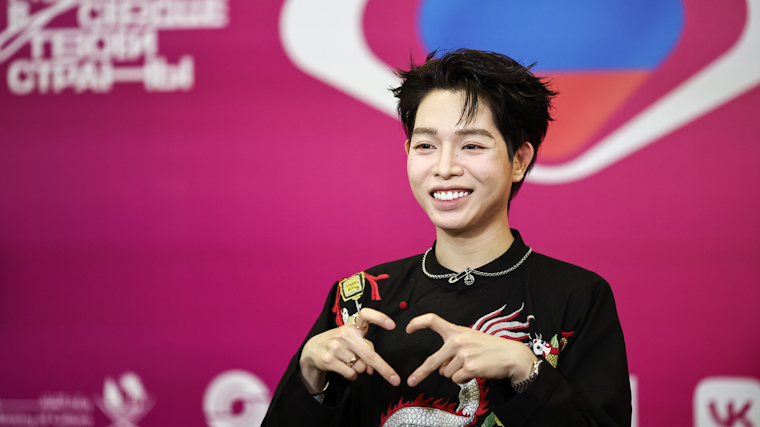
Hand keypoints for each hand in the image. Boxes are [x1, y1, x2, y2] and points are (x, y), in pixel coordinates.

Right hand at [299, 308, 400, 392]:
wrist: (313, 349)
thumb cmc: (339, 343)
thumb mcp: (352, 340)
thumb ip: (366, 351)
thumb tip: (371, 369)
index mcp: (352, 326)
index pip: (366, 315)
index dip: (379, 318)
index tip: (392, 325)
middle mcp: (345, 334)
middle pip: (369, 355)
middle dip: (384, 369)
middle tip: (395, 380)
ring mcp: (336, 347)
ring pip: (360, 367)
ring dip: (360, 369)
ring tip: (350, 362)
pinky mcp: (329, 359)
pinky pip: (350, 374)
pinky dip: (352, 375)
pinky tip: (345, 368)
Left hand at [405, 313, 536, 386]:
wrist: (511, 356)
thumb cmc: (491, 348)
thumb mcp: (471, 339)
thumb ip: (453, 348)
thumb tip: (440, 367)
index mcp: (457, 331)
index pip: (433, 320)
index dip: (418, 322)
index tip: (408, 328)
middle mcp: (457, 341)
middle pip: (433, 360)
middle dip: (421, 372)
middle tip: (411, 380)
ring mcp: (463, 354)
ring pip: (447, 373)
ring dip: (456, 373)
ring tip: (472, 365)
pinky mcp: (469, 367)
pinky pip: (457, 379)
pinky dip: (464, 379)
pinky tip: (475, 371)